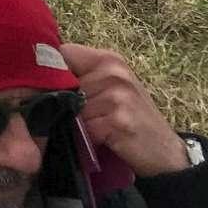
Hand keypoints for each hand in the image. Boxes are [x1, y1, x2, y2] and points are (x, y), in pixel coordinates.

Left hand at [60, 43, 192, 177]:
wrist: (168, 155)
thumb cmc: (133, 120)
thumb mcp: (112, 88)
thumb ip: (83, 76)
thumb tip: (39, 74)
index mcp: (109, 59)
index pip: (63, 52)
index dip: (53, 72)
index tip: (51, 89)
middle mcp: (113, 71)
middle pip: (61, 81)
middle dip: (60, 100)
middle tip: (74, 117)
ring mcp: (117, 95)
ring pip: (69, 107)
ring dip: (73, 122)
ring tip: (92, 130)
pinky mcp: (118, 120)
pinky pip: (83, 128)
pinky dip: (85, 138)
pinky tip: (99, 141)